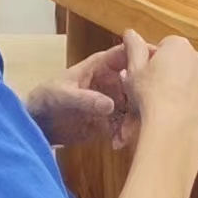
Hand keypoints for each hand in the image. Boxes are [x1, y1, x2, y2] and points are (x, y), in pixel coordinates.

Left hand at [29, 36, 143, 150]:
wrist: (37, 124)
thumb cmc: (47, 99)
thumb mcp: (64, 96)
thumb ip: (87, 99)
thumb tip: (111, 105)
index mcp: (100, 66)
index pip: (127, 54)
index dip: (144, 54)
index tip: (160, 65)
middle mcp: (111, 82)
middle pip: (137, 83)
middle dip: (143, 97)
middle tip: (144, 113)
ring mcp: (112, 101)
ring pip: (135, 107)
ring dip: (133, 121)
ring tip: (124, 136)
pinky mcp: (109, 121)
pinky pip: (125, 126)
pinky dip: (124, 134)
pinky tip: (116, 143)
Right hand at [135, 33, 197, 153]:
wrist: (174, 130)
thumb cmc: (150, 97)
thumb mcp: (134, 70)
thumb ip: (133, 47)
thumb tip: (130, 33)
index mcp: (178, 46)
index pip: (165, 46)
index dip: (154, 61)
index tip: (146, 76)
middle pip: (183, 62)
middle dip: (171, 73)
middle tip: (154, 91)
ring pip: (196, 81)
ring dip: (185, 89)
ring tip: (168, 106)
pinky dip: (196, 105)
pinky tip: (182, 116)